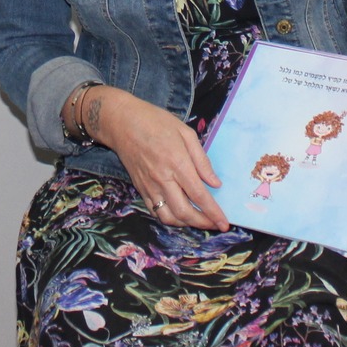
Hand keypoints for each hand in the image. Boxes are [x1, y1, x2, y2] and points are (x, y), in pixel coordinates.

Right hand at [87, 87, 229, 230]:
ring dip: (186, 224)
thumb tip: (215, 183)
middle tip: (215, 225)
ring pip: (168, 217)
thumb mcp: (185, 132)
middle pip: (184, 212)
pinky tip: (179, 214)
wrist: (122, 122)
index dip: (213, 212)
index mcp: (177, 163)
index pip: (199, 195)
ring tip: (199, 221)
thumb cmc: (156, 122)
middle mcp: (163, 179)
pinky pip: (155, 212)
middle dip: (202, 223)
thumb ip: (201, 159)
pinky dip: (169, 218)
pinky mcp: (140, 189)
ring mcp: (149, 186)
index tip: (224, 223)